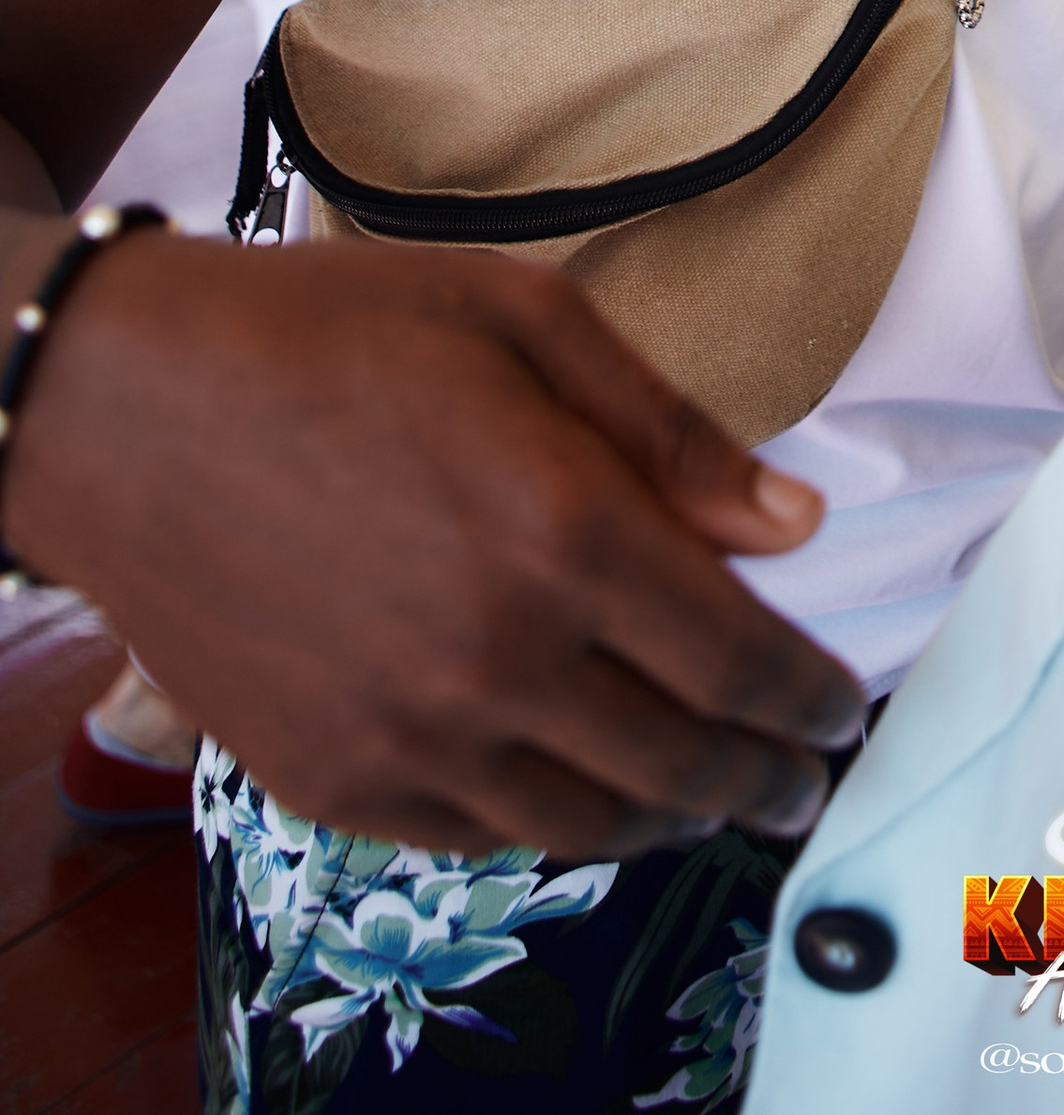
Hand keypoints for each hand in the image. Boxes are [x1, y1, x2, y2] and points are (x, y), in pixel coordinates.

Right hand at [2, 224, 866, 857]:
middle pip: (682, 762)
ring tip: (713, 795)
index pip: (738, 659)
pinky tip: (586, 793)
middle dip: (766, 777)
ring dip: (675, 819)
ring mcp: (411, 736)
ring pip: (590, 823)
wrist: (127, 410)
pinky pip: (483, 838)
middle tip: (803, 774)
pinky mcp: (336, 780)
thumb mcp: (525, 319)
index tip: (841, 708)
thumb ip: (667, 433)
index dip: (808, 698)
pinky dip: (558, 827)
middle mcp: (499, 656)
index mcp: (563, 530)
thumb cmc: (335, 334)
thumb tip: (790, 526)